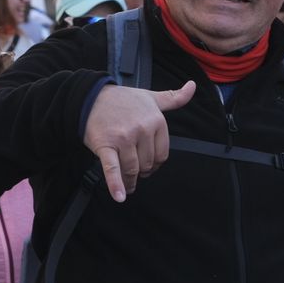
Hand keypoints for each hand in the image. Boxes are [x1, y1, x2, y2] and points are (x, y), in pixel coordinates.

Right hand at [82, 81, 195, 201]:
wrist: (90, 97)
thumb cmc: (121, 99)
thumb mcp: (150, 97)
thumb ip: (173, 97)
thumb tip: (192, 86)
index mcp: (156, 120)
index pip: (161, 154)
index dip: (154, 164)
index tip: (148, 166)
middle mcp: (142, 129)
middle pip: (147, 164)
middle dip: (141, 172)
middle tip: (135, 172)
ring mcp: (123, 138)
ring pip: (132, 169)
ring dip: (130, 181)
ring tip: (128, 185)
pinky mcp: (105, 145)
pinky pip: (112, 169)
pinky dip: (116, 185)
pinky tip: (120, 196)